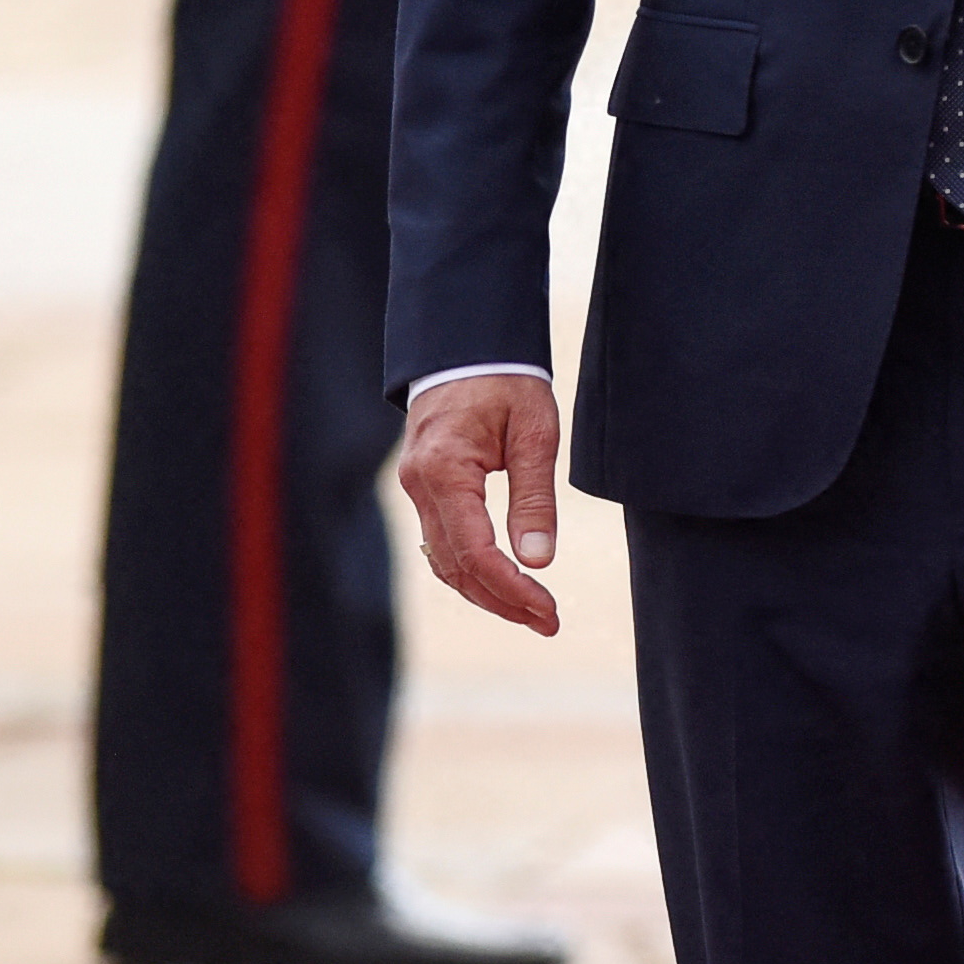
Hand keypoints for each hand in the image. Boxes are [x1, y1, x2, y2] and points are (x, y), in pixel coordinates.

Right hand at [395, 371, 568, 632]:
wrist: (466, 342)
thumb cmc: (506, 379)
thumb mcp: (534, 433)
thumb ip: (534, 498)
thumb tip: (539, 561)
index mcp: (445, 470)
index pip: (475, 552)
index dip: (511, 589)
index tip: (548, 610)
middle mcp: (419, 484)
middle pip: (456, 566)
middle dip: (502, 601)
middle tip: (549, 622)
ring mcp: (415, 486)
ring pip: (445, 560)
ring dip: (486, 591)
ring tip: (532, 611)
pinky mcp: (423, 485)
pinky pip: (441, 541)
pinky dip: (470, 569)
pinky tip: (501, 582)